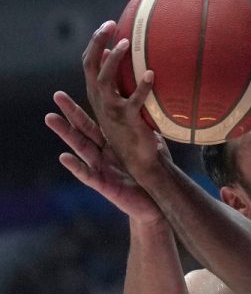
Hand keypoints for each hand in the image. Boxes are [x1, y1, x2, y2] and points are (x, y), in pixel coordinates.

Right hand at [46, 91, 164, 224]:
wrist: (156, 204)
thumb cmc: (154, 177)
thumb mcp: (151, 148)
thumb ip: (148, 130)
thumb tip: (156, 107)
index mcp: (113, 145)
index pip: (98, 122)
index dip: (90, 107)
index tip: (83, 89)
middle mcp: (104, 154)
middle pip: (84, 130)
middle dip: (70, 113)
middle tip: (57, 95)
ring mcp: (102, 169)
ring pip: (80, 148)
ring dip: (65, 133)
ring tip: (50, 118)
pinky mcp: (104, 186)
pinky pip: (87, 174)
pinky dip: (75, 166)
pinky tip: (63, 156)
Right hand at [82, 20, 159, 182]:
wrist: (143, 165)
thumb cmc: (140, 136)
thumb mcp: (129, 109)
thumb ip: (126, 88)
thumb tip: (127, 61)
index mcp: (100, 99)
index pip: (89, 66)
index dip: (95, 45)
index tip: (107, 27)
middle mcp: (101, 103)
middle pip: (90, 67)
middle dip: (96, 43)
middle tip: (109, 25)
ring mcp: (112, 113)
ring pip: (105, 80)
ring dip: (113, 60)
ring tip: (126, 44)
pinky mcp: (128, 122)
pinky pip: (134, 101)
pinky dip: (142, 87)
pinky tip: (151, 75)